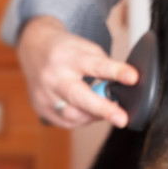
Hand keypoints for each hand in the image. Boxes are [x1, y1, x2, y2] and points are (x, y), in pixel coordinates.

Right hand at [16, 16, 138, 128]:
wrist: (34, 49)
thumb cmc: (65, 49)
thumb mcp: (85, 46)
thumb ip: (103, 64)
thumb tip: (123, 85)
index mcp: (68, 56)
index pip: (95, 65)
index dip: (115, 72)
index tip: (133, 78)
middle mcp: (54, 76)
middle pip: (79, 96)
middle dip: (103, 109)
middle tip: (122, 119)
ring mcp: (44, 94)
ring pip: (72, 114)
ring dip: (95, 115)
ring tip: (108, 111)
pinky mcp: (40, 108)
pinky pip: (66, 122)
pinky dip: (82, 119)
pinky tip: (89, 112)